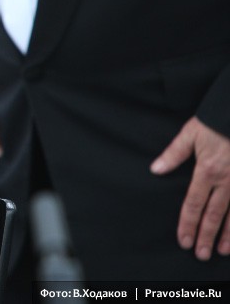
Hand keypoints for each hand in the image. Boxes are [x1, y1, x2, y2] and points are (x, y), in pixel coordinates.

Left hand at [151, 116, 229, 259]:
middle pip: (214, 214)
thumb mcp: (190, 134)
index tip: (184, 240)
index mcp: (207, 171)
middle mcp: (226, 181)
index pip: (193, 204)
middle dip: (206, 236)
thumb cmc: (215, 122)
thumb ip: (173, 153)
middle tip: (200, 254)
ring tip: (221, 251)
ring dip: (228, 235)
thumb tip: (155, 169)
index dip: (187, 223)